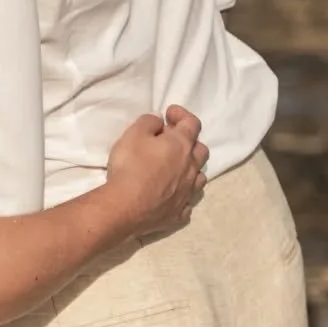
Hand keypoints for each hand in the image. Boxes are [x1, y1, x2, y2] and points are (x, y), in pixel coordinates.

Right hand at [100, 105, 209, 242]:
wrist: (126, 207)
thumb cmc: (130, 166)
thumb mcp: (133, 134)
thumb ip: (148, 122)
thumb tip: (159, 122)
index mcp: (181, 145)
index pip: (192, 123)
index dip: (182, 114)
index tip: (169, 113)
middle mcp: (191, 168)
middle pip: (202, 150)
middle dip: (189, 142)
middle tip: (171, 141)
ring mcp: (188, 192)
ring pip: (199, 177)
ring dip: (190, 169)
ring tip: (174, 168)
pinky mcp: (180, 213)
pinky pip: (188, 202)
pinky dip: (183, 195)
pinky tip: (172, 195)